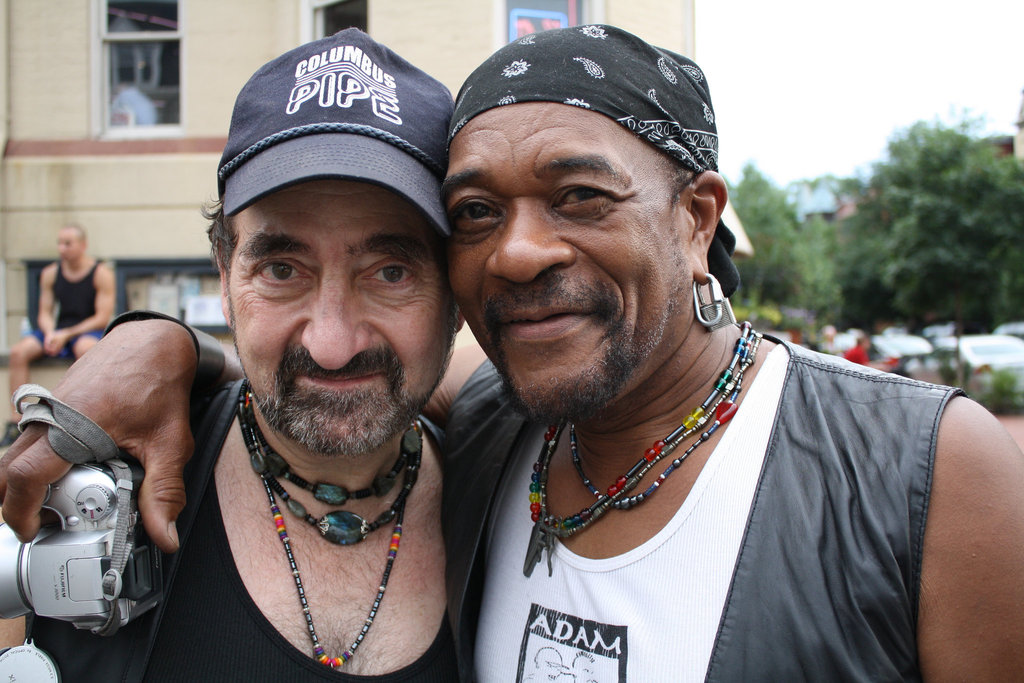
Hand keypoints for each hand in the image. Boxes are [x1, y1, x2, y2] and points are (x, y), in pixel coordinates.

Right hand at [0, 320, 199, 552]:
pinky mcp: (51, 405)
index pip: (23, 475)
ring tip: (54, 505)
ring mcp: (46, 407)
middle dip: (13, 503)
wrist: (154, 343)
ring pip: (15, 453)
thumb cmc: (160, 384)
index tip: (33, 531)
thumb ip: (165, 491)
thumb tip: (164, 536)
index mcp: (72, 424)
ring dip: (24, 483)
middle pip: (6, 468)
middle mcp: (49, 415)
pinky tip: (64, 476)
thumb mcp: (170, 443)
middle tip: (40, 525)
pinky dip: (35, 462)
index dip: (20, 510)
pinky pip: (29, 438)